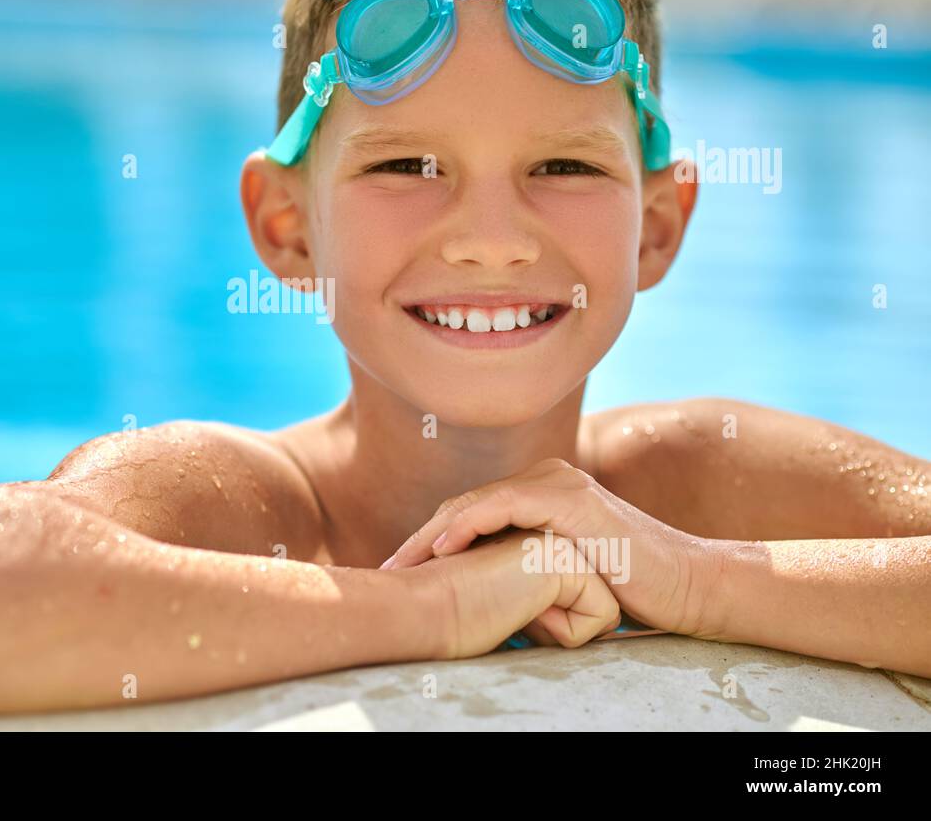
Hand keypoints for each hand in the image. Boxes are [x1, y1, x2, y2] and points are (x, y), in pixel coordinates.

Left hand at [381, 458, 725, 638]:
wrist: (686, 587)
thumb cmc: (628, 591)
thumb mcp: (562, 575)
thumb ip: (525, 568)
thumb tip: (480, 594)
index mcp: (540, 492)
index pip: (469, 511)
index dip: (428, 539)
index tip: (397, 571)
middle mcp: (546, 478)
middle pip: (464, 504)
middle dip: (420, 538)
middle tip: (385, 569)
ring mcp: (559, 484)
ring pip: (476, 502)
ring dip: (431, 533)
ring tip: (400, 562)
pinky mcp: (570, 499)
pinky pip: (504, 506)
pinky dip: (468, 525)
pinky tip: (441, 548)